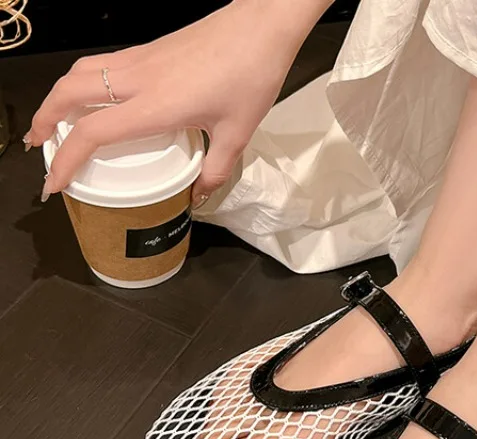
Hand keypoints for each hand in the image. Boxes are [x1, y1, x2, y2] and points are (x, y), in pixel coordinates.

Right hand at [27, 0, 331, 204]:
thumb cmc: (250, 78)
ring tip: (54, 121)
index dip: (66, 160)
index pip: (93, 133)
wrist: (260, 25)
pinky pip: (101, 64)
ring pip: (80, 73)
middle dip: (45, 121)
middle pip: (69, 93)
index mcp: (155, 105)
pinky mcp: (148, 49)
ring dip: (58, 96)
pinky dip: (82, 82)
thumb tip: (199, 196)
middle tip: (38, 146)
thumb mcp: (238, 135)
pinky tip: (93, 99)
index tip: (53, 184)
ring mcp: (140, 59)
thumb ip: (215, 170)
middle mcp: (137, 79)